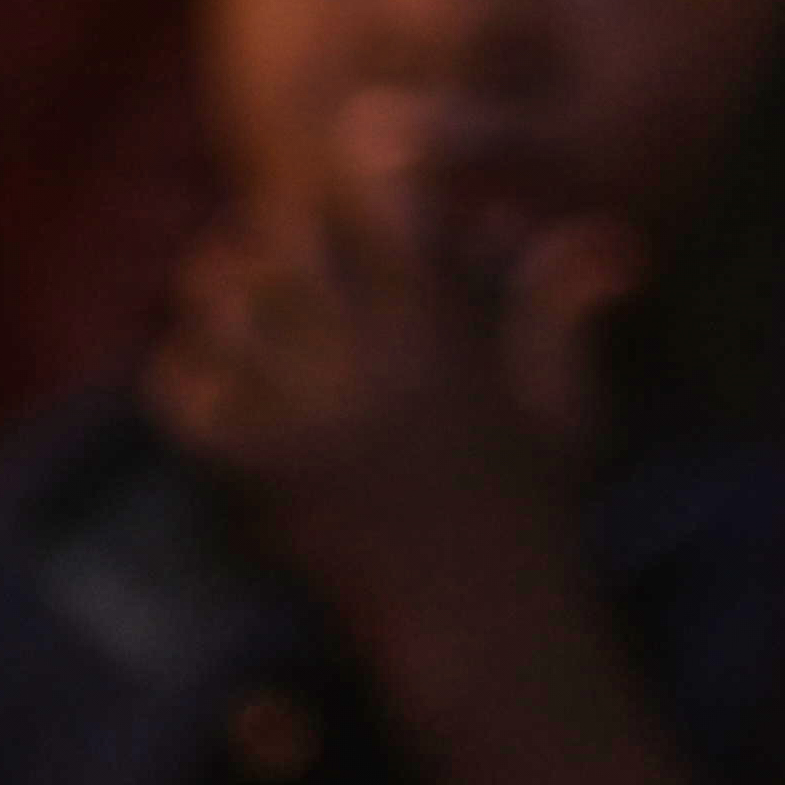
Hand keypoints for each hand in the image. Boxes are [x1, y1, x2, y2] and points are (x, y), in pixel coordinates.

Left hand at [147, 151, 641, 637]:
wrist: (484, 625)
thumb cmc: (535, 512)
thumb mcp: (563, 404)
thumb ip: (563, 313)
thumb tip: (601, 236)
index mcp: (449, 339)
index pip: (394, 212)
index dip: (374, 172)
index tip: (365, 159)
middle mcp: (376, 368)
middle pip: (293, 245)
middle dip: (284, 225)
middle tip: (281, 229)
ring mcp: (313, 421)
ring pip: (230, 308)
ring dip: (224, 287)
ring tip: (228, 283)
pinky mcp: (265, 478)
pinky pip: (192, 399)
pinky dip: (183, 372)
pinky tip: (198, 366)